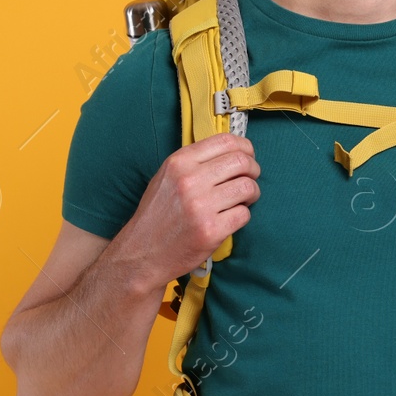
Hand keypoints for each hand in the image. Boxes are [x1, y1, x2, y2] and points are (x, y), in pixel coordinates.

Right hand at [113, 132, 260, 288]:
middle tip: (250, 180)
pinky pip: (244, 214)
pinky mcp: (211, 230)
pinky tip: (231, 218)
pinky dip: (243, 215)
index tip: (248, 156)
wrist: (141, 254)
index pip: (226, 141)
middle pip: (242, 162)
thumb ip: (196, 162)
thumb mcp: (167, 177)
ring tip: (242, 200)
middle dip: (253, 170)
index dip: (245, 147)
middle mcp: (190, 180)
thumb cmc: (157, 215)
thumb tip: (233, 151)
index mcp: (179, 162)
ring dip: (252, 194)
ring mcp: (201, 206)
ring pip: (248, 187)